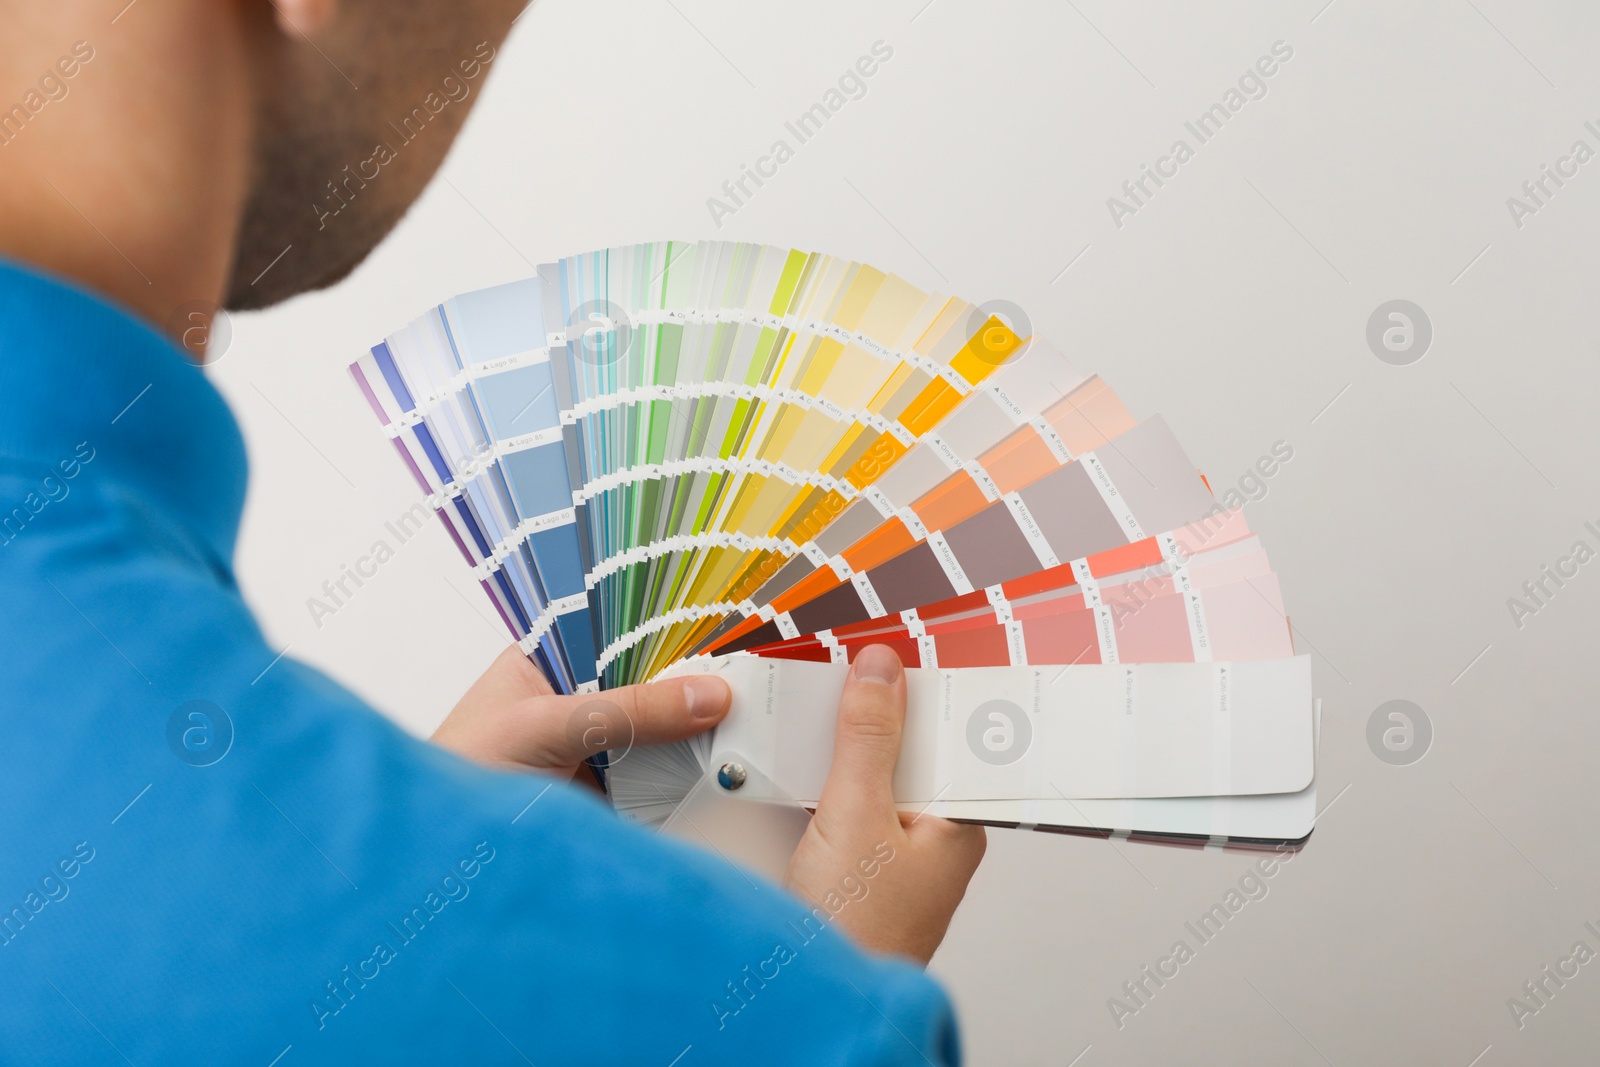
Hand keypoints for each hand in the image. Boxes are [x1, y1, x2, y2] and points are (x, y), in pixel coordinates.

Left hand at [433, 644, 731, 781]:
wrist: (436, 862)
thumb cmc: (462, 776)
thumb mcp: (548, 728)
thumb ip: (629, 710)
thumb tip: (709, 694)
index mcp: (546, 659)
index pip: (618, 628)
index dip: (669, 625)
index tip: (725, 623)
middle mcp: (573, 697)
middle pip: (648, 678)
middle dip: (693, 679)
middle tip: (755, 673)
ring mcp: (594, 747)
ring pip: (660, 727)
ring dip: (699, 728)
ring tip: (757, 717)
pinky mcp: (610, 794)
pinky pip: (660, 775)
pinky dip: (690, 774)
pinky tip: (729, 765)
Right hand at [785, 644, 986, 964]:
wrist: (817, 995)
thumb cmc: (858, 931)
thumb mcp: (856, 813)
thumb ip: (867, 736)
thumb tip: (881, 670)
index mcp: (961, 822)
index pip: (954, 735)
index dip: (924, 693)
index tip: (892, 657)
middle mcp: (939, 838)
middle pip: (911, 752)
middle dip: (875, 718)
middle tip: (848, 675)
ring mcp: (901, 855)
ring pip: (877, 778)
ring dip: (845, 753)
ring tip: (818, 719)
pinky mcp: (864, 867)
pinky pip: (852, 807)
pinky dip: (827, 787)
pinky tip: (804, 771)